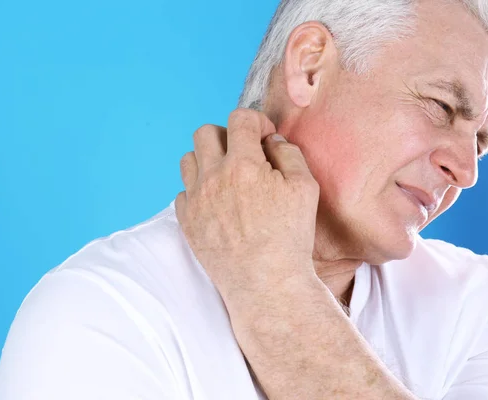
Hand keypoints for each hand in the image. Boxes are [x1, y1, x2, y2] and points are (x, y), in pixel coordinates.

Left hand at [175, 109, 320, 319]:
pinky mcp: (187, 221)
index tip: (264, 136)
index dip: (256, 121)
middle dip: (226, 134)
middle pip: (205, 132)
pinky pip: (182, 192)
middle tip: (242, 152)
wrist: (265, 283)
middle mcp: (213, 177)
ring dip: (207, 159)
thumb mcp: (305, 189)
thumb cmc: (289, 237)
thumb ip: (288, 154)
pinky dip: (197, 190)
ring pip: (188, 159)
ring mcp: (195, 200)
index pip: (239, 119)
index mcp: (243, 165)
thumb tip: (270, 140)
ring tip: (226, 175)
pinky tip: (216, 202)